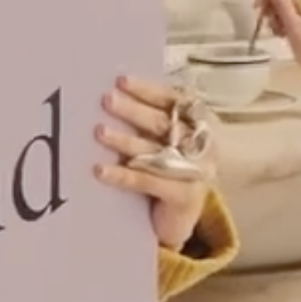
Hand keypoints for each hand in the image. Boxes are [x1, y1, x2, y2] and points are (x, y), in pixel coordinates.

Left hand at [91, 75, 211, 251]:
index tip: (121, 80)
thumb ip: (148, 122)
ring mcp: (196, 172)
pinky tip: (100, 170)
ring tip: (99, 131)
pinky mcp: (184, 197)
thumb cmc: (167, 174)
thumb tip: (113, 95)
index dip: (148, 90)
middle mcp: (201, 146)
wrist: (181, 220)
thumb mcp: (164, 145)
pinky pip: (148, 182)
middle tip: (106, 99)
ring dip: (124, 140)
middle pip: (163, 123)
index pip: (175, 100)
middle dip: (133, 110)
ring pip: (155, 151)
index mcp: (200, 126)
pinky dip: (123, 175)